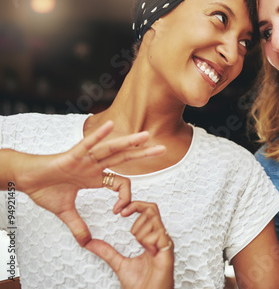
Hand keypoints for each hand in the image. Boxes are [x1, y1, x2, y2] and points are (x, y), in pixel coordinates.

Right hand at [13, 121, 165, 245]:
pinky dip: (99, 135)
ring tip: (146, 136)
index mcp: (95, 177)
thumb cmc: (44, 189)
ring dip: (129, 142)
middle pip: (124, 158)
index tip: (119, 212)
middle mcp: (94, 165)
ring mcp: (85, 159)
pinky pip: (88, 144)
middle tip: (163, 149)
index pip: (120, 183)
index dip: (125, 197)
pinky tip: (111, 125)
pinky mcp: (72, 155)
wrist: (25, 179)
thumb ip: (78, 225)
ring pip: (111, 149)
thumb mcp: (65, 212)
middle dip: (143, 153)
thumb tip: (86, 242)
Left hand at [85, 201, 174, 288]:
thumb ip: (107, 252)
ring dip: (140, 228)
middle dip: (136, 208)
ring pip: (153, 220)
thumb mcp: (118, 264)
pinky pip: (157, 235)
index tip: (119, 211)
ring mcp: (164, 244)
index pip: (148, 211)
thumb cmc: (141, 286)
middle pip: (152, 208)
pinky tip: (147, 251)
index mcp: (151, 238)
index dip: (134, 205)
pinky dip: (147, 240)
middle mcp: (160, 238)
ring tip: (138, 242)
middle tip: (122, 214)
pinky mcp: (167, 251)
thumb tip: (91, 243)